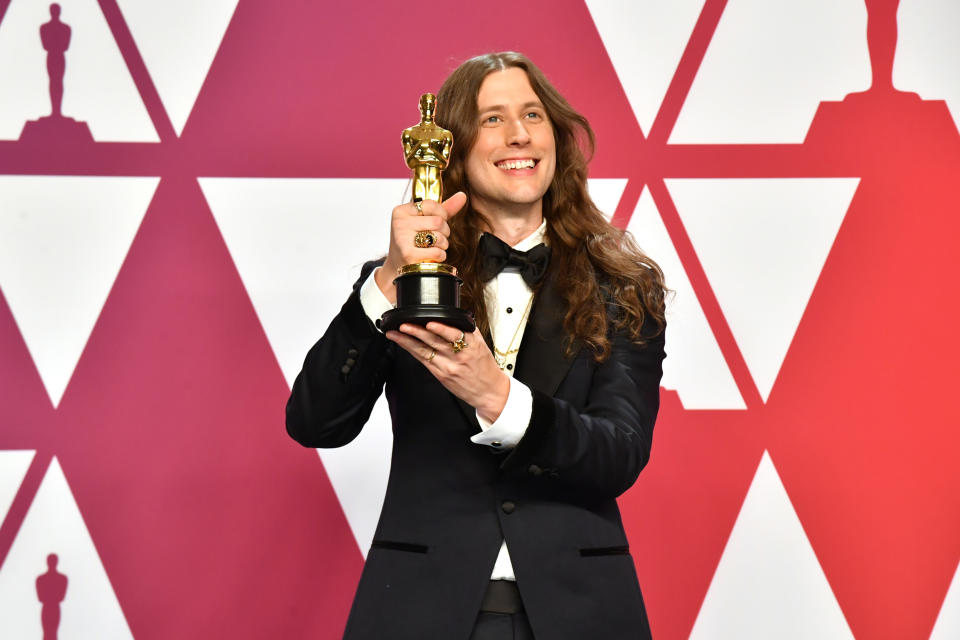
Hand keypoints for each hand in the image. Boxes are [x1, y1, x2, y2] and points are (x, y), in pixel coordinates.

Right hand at [375, 192, 467, 303]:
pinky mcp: (408, 254)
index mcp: (401, 211)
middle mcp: (399, 223)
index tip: (438, 222)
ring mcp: (402, 238)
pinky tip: (432, 256)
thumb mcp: (425, 221)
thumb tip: (462, 195)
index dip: (441, 214)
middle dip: (444, 231)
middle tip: (436, 238)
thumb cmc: (414, 241)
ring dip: (443, 244)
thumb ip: (444, 208)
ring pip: (439, 236)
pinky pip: (436, 251)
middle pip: (438, 221)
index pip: (431, 204)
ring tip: (434, 247)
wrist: (400, 266)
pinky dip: (440, 255)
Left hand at [385, 322, 509, 422]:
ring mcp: (448, 367)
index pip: (454, 335)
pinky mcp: (440, 375)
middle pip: (435, 342)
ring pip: (425, 351)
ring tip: (396, 333)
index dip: (441, 329)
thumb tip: (455, 316)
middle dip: (417, 332)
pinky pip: (424, 360)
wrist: (489, 391)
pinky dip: (412, 351)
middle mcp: (458, 356)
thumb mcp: (481, 345)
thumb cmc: (485, 368)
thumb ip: (468, 330)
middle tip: (404, 324)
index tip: (430, 323)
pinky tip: (403, 344)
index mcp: (471, 345)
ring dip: (408, 341)